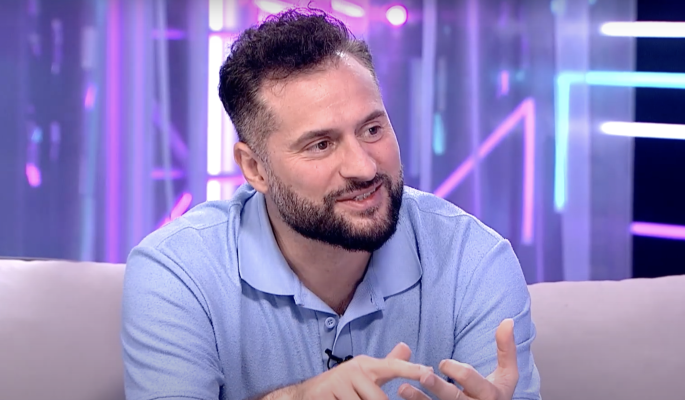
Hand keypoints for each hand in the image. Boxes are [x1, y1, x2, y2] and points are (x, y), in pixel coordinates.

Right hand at [288, 343, 431, 399]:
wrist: (306, 395)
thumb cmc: (341, 387)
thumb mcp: (364, 375)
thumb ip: (387, 365)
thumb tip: (407, 346)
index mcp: (365, 366)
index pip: (392, 366)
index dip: (411, 370)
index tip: (428, 372)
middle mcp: (352, 371)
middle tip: (363, 398)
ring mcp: (337, 383)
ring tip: (350, 399)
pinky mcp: (325, 395)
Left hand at [398, 319, 518, 399]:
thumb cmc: (497, 394)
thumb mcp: (508, 374)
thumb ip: (506, 349)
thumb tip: (507, 320)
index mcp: (490, 394)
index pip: (472, 380)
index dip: (457, 370)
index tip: (442, 363)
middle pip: (454, 398)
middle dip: (438, 387)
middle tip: (423, 377)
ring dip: (419, 399)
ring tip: (402, 389)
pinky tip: (405, 395)